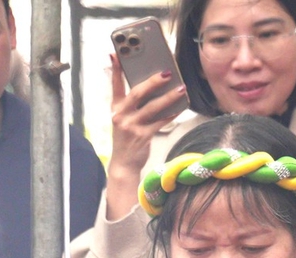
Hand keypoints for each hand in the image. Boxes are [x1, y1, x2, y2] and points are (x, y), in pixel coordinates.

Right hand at [105, 60, 186, 220]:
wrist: (123, 164)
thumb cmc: (126, 138)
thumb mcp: (122, 119)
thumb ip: (130, 103)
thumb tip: (148, 86)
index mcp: (115, 108)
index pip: (115, 85)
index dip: (115, 70)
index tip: (116, 54)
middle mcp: (121, 115)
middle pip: (137, 93)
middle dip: (153, 82)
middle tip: (167, 73)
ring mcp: (131, 127)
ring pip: (152, 108)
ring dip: (168, 97)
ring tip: (181, 89)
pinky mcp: (142, 137)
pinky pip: (160, 122)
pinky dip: (171, 114)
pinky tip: (180, 107)